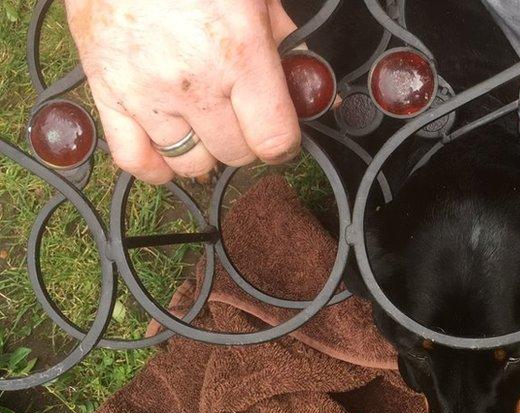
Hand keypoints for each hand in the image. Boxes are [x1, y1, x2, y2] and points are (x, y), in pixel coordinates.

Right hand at [65, 0, 301, 182]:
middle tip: (243, 119)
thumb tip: (309, 76)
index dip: (285, 144)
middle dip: (246, 142)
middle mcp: (194, 84)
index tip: (282, 137)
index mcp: (239, 56)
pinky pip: (134, 159)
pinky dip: (156, 166)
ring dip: (205, 151)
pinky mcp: (108, 94)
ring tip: (208, 125)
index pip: (274, 139)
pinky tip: (170, 152)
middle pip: (235, 154)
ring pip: (190, 163)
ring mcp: (147, 94)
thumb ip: (285, 37)